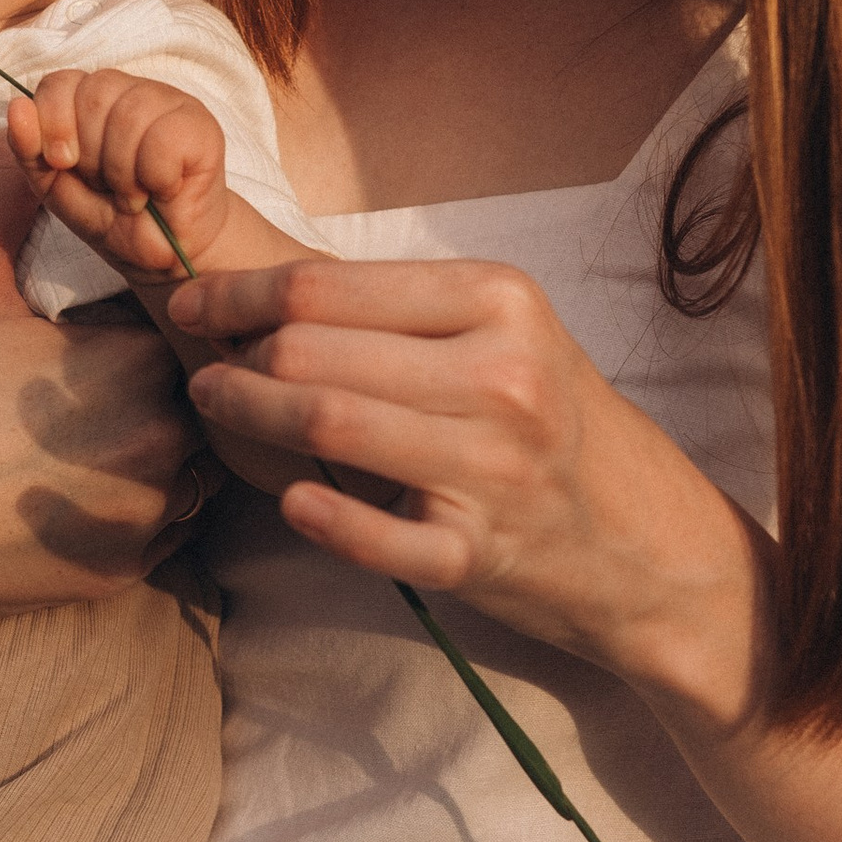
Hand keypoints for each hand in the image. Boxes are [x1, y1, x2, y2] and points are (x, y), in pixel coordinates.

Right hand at [0, 138, 208, 805]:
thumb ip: (2, 192)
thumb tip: (23, 118)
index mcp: (135, 365)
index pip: (187, 314)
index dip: (155, 301)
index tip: (110, 304)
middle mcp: (162, 446)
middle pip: (199, 388)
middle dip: (166, 370)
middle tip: (104, 359)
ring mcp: (145, 520)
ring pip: (197, 459)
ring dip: (167, 434)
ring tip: (102, 415)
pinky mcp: (121, 574)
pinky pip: (167, 524)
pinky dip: (142, 497)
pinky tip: (90, 472)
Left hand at [7, 70, 233, 279]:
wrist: (163, 254)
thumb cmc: (111, 215)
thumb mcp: (55, 187)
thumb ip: (29, 149)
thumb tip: (16, 106)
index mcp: (92, 98)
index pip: (60, 82)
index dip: (55, 123)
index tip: (63, 163)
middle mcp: (131, 90)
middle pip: (95, 94)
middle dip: (93, 155)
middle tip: (108, 186)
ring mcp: (170, 103)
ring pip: (131, 115)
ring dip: (124, 172)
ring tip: (134, 194)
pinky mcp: (203, 126)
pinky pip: (165, 139)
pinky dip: (156, 177)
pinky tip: (163, 190)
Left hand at [168, 254, 771, 728]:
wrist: (647, 539)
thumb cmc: (553, 422)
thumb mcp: (506, 336)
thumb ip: (404, 313)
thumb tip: (263, 294)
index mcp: (501, 302)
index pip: (328, 287)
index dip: (239, 294)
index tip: (195, 304)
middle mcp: (502, 378)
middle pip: (312, 352)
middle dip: (233, 357)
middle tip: (202, 364)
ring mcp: (491, 470)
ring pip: (326, 426)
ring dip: (248, 417)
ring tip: (218, 407)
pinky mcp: (475, 554)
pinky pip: (367, 532)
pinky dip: (315, 513)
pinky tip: (289, 496)